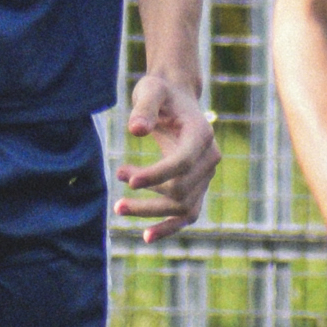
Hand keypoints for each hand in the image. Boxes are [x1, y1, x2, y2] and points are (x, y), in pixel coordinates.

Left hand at [114, 71, 218, 241]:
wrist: (175, 97)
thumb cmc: (160, 93)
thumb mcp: (150, 90)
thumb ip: (144, 108)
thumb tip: (136, 130)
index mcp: (201, 135)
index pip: (182, 163)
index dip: (156, 174)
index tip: (126, 179)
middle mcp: (209, 158)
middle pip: (181, 189)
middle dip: (148, 193)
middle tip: (117, 184)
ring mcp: (206, 175)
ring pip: (183, 206)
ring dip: (151, 213)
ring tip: (118, 208)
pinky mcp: (197, 186)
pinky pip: (188, 213)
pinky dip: (169, 226)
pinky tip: (146, 236)